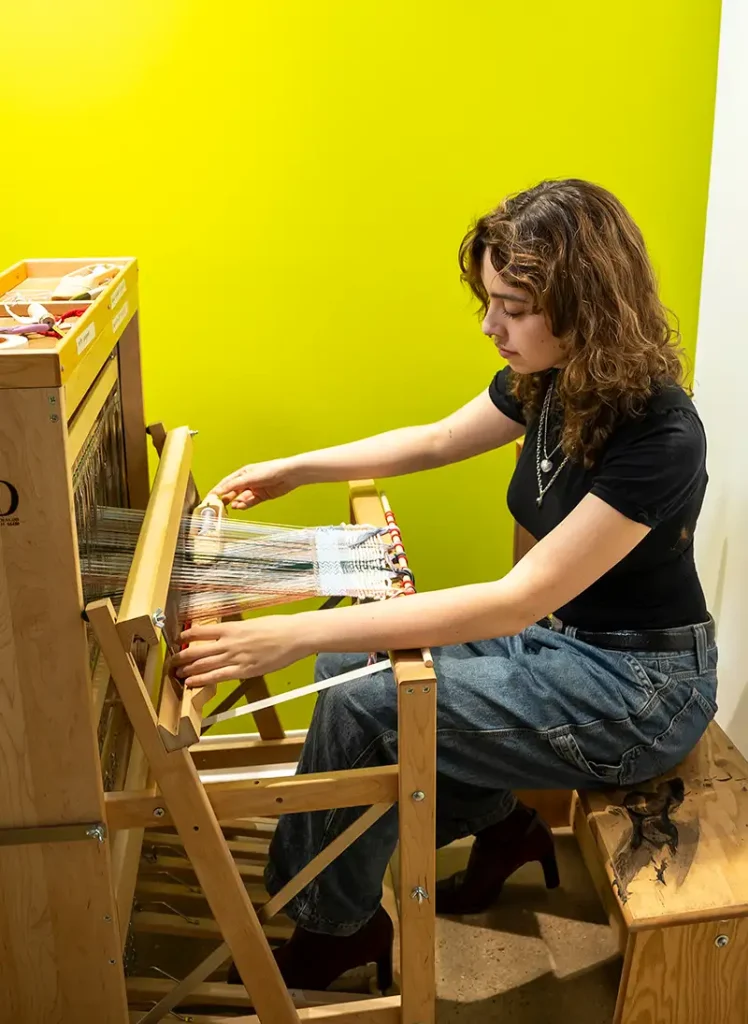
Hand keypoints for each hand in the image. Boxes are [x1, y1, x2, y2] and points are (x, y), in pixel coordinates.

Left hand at [169, 617, 309, 686]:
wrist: (294, 636)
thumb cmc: (278, 627)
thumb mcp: (253, 623)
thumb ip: (237, 630)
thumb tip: (227, 634)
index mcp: (231, 627)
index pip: (200, 631)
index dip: (186, 636)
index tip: (178, 640)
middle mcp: (229, 642)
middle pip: (197, 650)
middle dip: (181, 657)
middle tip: (171, 661)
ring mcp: (235, 657)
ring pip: (204, 664)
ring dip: (188, 669)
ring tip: (177, 673)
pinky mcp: (244, 670)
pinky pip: (218, 677)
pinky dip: (202, 680)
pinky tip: (191, 683)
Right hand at [210, 457, 302, 509]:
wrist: (289, 475)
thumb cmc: (271, 470)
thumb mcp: (249, 477)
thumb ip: (234, 485)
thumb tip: (220, 490)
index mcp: (243, 473)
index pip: (227, 483)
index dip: (218, 490)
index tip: (210, 497)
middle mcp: (248, 481)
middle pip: (233, 492)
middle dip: (226, 498)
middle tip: (220, 506)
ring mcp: (255, 489)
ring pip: (242, 498)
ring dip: (237, 502)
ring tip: (233, 506)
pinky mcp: (262, 496)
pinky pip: (250, 502)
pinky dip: (245, 504)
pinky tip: (240, 506)